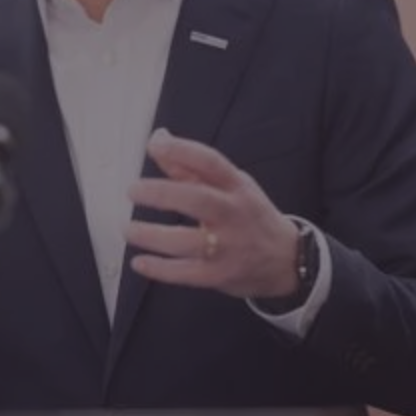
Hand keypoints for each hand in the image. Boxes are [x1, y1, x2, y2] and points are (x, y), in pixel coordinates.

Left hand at [124, 128, 299, 299]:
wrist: (286, 260)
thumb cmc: (249, 215)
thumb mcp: (230, 186)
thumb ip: (190, 167)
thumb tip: (158, 139)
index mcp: (236, 186)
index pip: (210, 162)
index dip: (182, 150)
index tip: (155, 145)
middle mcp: (234, 214)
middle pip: (198, 200)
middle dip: (162, 194)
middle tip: (133, 191)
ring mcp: (228, 247)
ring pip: (188, 241)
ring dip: (153, 236)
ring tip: (128, 229)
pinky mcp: (221, 275)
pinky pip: (187, 274)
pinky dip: (161, 269)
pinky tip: (140, 262)